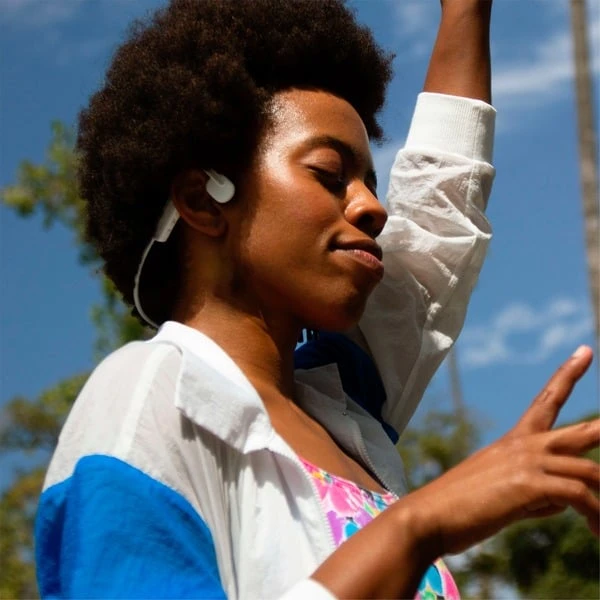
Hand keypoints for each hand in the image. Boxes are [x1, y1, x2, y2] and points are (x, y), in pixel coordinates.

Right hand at [407, 346, 598, 556]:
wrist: (429, 514)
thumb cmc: (460, 507)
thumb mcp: (501, 492)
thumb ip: (535, 490)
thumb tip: (566, 500)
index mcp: (514, 441)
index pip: (547, 400)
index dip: (568, 374)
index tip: (585, 351)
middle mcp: (523, 445)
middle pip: (580, 431)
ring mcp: (526, 462)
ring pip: (589, 471)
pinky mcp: (528, 484)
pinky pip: (580, 495)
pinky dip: (595, 516)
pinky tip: (596, 533)